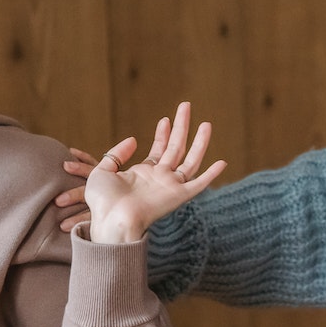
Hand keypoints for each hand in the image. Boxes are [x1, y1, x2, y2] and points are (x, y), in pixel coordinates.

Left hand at [65, 102, 225, 243]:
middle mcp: (160, 178)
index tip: (165, 119)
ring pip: (190, 160)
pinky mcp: (178, 195)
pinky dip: (211, 174)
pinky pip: (199, 184)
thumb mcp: (103, 171)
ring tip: (206, 123)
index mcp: (143, 174)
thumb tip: (134, 140)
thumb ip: (116, 154)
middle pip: (176, 148)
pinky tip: (222, 162)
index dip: (163, 134)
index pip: (158, 150)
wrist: (111, 220)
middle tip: (186, 106)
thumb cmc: (103, 202)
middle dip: (181, 126)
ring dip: (199, 142)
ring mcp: (170, 186)